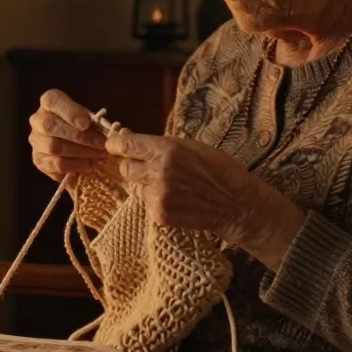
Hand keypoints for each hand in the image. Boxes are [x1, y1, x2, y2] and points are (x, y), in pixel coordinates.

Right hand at [27, 89, 113, 180]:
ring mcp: (36, 141)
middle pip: (49, 126)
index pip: (52, 101)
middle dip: (78, 136)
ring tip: (99, 155)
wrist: (75, 145)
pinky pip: (55, 165)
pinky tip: (89, 164)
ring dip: (80, 152)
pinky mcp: (39, 160)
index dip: (69, 112)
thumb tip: (102, 132)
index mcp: (49, 103)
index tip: (86, 123)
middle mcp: (38, 120)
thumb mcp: (89, 117)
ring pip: (53, 147)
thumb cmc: (83, 127)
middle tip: (100, 143)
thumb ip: (92, 121)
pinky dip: (75, 165)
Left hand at [104, 132, 304, 270]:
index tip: (115, 145)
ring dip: (143, 184)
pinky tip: (174, 198)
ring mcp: (158, 196)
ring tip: (168, 184)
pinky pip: (144, 203)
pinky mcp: (159, 215)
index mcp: (167, 150)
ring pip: (134, 187)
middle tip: (145, 165)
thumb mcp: (189, 146)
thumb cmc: (216, 169)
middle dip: (131, 165)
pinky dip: (153, 199)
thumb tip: (125, 137)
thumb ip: (156, 144)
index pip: (125, 145)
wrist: (235, 204)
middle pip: (124, 168)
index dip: (116, 144)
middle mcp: (159, 173)